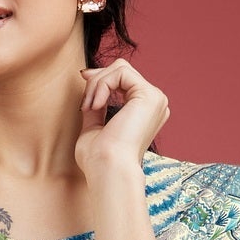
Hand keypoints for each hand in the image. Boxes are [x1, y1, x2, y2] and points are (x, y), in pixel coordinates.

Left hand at [74, 57, 170, 181]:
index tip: (83, 83)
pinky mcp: (150, 95)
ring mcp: (155, 99)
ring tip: (89, 108)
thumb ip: (96, 106)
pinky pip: (120, 73)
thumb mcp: (94, 127)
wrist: (109, 171)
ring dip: (98, 84)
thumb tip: (89, 81)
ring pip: (120, 69)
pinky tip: (96, 106)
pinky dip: (102, 85)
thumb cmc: (99, 160)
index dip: (101, 79)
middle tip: (84, 105)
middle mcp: (154, 104)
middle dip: (97, 81)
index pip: (123, 80)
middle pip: (122, 70)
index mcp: (145, 112)